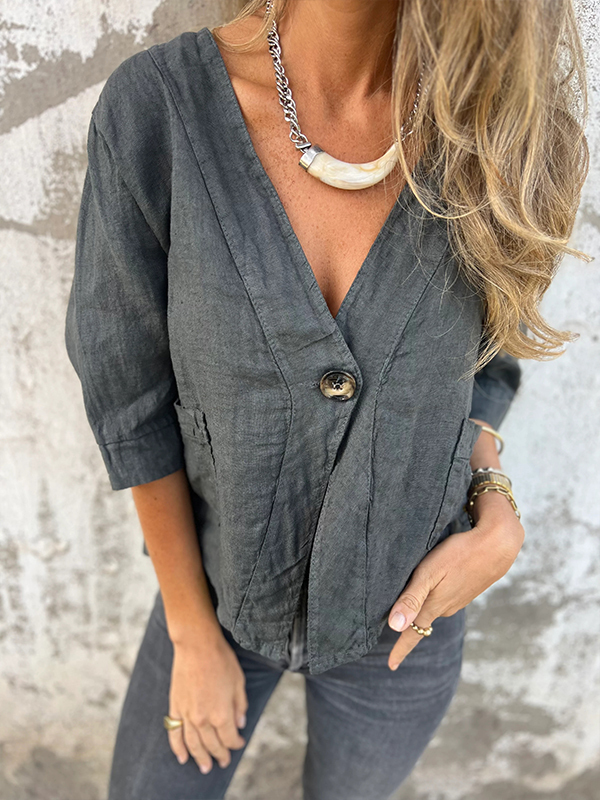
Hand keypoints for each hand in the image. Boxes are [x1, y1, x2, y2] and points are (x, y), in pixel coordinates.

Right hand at [167, 629, 247, 772]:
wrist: (196, 645)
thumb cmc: (221, 660)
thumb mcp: (239, 682)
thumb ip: (240, 706)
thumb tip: (240, 724)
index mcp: (222, 713)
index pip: (229, 738)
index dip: (236, 743)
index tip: (240, 742)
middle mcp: (203, 719)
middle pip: (212, 745)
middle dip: (220, 755)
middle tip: (223, 762)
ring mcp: (187, 714)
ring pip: (193, 744)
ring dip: (200, 758)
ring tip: (205, 767)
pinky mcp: (175, 707)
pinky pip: (174, 733)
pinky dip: (178, 748)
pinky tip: (182, 757)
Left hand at [386, 492, 524, 669]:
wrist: (497, 546)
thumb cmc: (459, 554)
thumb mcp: (429, 572)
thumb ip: (411, 598)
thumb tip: (395, 627)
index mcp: (434, 606)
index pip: (413, 633)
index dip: (400, 650)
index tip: (390, 665)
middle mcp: (446, 607)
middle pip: (421, 621)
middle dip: (408, 626)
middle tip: (391, 631)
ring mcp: (458, 600)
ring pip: (433, 608)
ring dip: (422, 608)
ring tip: (408, 607)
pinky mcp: (466, 590)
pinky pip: (444, 599)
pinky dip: (435, 597)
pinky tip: (433, 588)